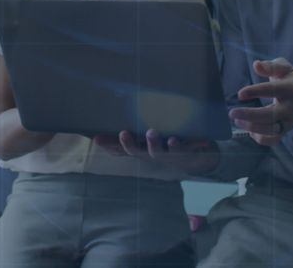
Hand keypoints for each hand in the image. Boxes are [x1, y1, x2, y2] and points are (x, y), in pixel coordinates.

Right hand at [93, 129, 217, 176]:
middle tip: (123, 133)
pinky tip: (175, 139)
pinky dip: (180, 145)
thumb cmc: (167, 147)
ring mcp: (169, 155)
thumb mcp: (148, 142)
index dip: (109, 144)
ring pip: (159, 151)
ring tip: (150, 132)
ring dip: (153, 143)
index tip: (96, 138)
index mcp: (143, 151)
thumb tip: (104, 131)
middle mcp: (153, 154)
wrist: (196, 161)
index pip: (122, 148)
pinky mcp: (186, 152)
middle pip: (138, 152)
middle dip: (129, 144)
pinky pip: (183, 149)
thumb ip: (132, 136)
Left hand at [228, 58, 292, 144]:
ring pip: (272, 130)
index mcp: (292, 88)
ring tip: (237, 120)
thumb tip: (256, 65)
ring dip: (252, 127)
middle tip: (232, 113)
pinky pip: (274, 140)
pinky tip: (249, 130)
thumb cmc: (292, 81)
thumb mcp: (285, 68)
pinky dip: (260, 138)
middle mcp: (292, 107)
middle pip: (272, 115)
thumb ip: (271, 66)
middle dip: (251, 115)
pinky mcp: (285, 131)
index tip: (240, 94)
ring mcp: (289, 121)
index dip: (256, 92)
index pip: (273, 90)